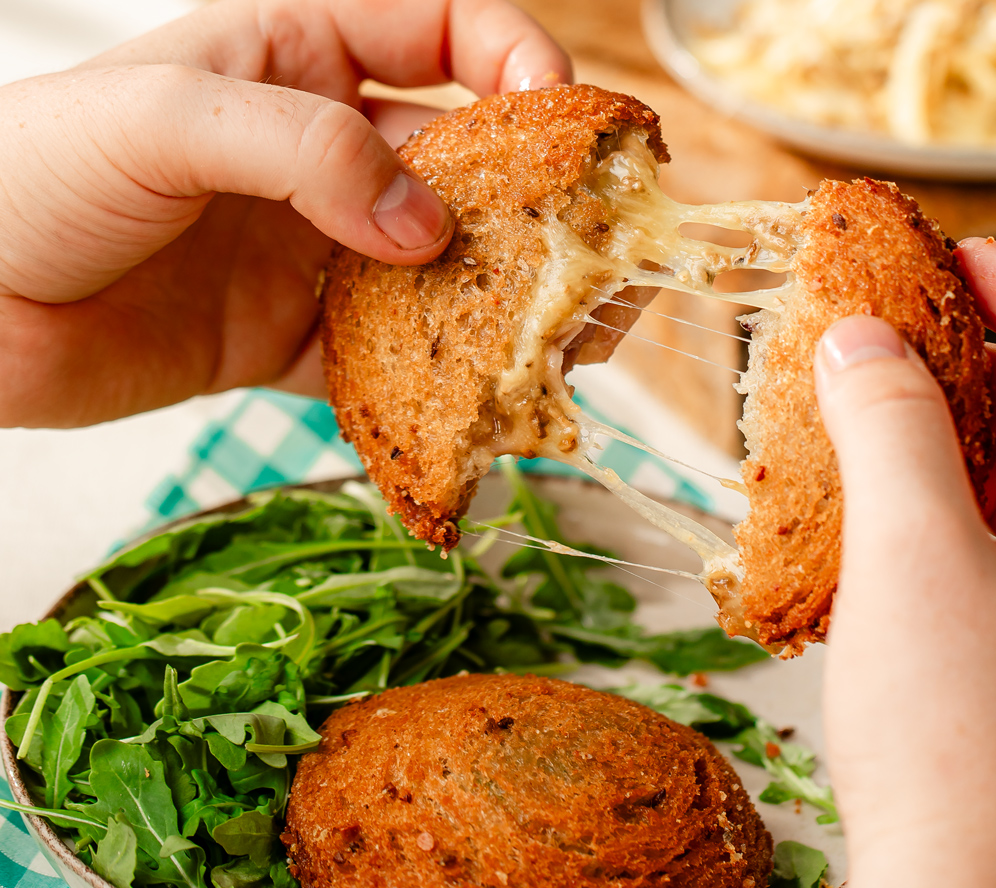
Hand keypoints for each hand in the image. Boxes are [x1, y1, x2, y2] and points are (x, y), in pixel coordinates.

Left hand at [0, 0, 569, 426]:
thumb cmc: (35, 176)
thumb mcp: (164, 120)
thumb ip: (303, 152)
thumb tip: (425, 226)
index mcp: (295, 58)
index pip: (440, 30)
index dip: (515, 62)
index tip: (556, 122)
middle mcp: (320, 153)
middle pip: (462, 163)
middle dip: (536, 201)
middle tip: (595, 251)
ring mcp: (312, 251)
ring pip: (436, 269)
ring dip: (500, 301)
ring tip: (567, 338)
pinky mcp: (291, 339)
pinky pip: (382, 358)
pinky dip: (430, 380)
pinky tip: (474, 399)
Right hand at [762, 314, 995, 887]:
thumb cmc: (963, 738)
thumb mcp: (913, 554)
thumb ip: (887, 425)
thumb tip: (853, 341)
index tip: (943, 260)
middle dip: (973, 375)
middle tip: (878, 347)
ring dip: (952, 451)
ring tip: (864, 429)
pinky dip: (953, 519)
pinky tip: (884, 515)